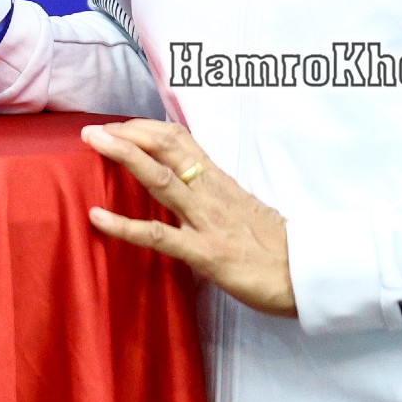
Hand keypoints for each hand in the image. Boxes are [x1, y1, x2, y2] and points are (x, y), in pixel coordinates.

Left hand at [80, 119, 297, 317]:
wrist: (310, 275)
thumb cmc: (277, 247)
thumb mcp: (243, 208)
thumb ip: (214, 195)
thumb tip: (187, 189)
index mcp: (219, 181)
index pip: (179, 140)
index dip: (145, 128)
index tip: (118, 126)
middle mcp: (210, 192)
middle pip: (166, 147)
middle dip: (127, 133)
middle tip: (92, 129)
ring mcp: (206, 220)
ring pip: (160, 178)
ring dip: (123, 156)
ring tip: (91, 142)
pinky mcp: (205, 253)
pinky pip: (158, 236)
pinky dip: (124, 226)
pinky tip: (97, 218)